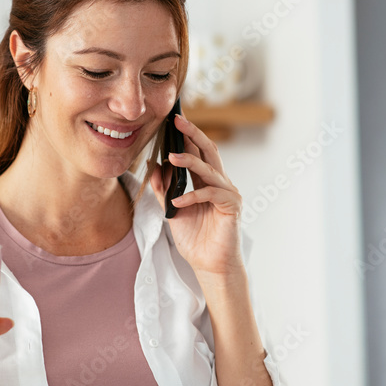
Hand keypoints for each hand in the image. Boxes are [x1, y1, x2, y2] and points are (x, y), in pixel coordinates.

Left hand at [149, 113, 244, 276]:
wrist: (209, 265)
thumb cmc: (194, 239)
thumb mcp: (172, 211)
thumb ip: (164, 190)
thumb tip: (154, 167)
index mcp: (206, 181)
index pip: (197, 152)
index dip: (185, 135)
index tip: (171, 120)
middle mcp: (219, 183)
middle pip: (208, 151)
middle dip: (192, 134)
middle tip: (177, 120)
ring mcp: (228, 193)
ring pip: (210, 169)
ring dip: (190, 161)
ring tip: (171, 157)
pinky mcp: (231, 206)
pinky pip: (211, 194)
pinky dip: (193, 195)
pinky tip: (178, 201)